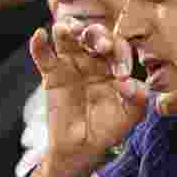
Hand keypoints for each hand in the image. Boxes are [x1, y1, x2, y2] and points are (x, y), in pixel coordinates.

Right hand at [29, 19, 148, 176]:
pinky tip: (39, 35)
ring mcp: (71, 63)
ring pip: (68, 39)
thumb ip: (137, 100)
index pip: (119, 49)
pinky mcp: (52, 74)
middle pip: (94, 36)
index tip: (122, 76)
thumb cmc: (109, 128)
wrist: (82, 147)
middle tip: (101, 46)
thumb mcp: (129, 116)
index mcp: (115, 64)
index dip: (121, 56)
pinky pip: (44, 56)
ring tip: (66, 30)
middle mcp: (94, 58)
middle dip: (97, 36)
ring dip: (68, 30)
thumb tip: (131, 85)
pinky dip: (39, 45)